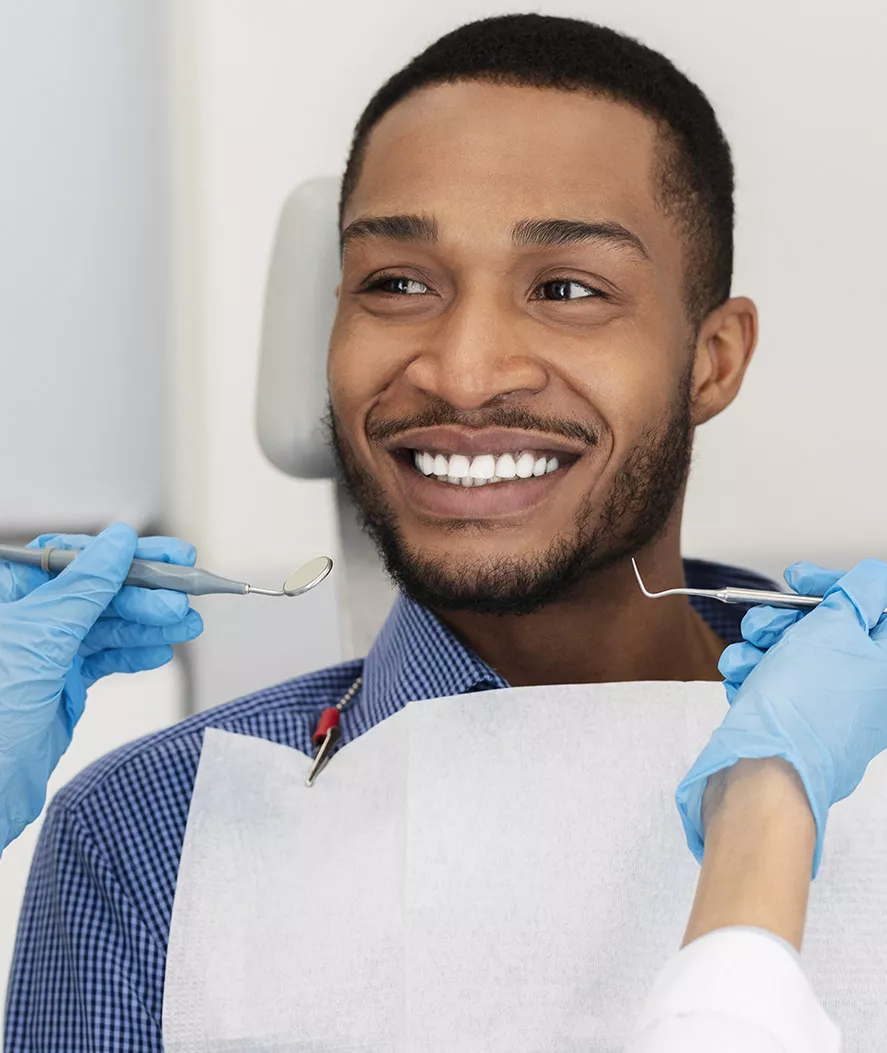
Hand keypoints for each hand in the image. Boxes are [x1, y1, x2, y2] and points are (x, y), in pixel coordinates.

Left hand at [0, 523, 203, 850]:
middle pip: (97, 591)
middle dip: (144, 595)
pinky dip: (136, 655)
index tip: (167, 556)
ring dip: (151, 625)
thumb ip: (83, 589)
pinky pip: (106, 660)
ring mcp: (44, 654)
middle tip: (182, 602)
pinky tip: (161, 652)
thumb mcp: (39, 640)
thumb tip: (117, 542)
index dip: (122, 554)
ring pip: (107, 626)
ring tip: (188, 627)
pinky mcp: (61, 685)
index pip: (71, 556)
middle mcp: (26, 620)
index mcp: (7, 595)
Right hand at [677, 559, 886, 875]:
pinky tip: (741, 679)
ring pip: (790, 652)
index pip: (871, 606)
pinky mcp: (791, 720)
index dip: (833, 584)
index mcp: (884, 667)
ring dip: (760, 645)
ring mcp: (825, 707)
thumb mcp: (836, 629)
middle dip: (784, 619)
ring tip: (746, 658)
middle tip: (765, 626)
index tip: (799, 579)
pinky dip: (752, 673)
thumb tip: (870, 579)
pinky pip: (771, 681)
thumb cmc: (804, 706)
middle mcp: (861, 688)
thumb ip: (855, 595)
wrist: (765, 771)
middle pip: (823, 628)